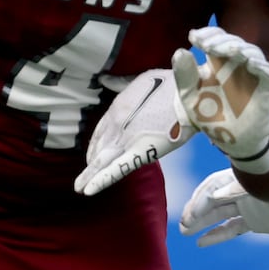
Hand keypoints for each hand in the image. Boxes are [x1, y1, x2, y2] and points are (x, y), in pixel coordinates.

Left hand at [75, 69, 194, 194]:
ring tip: (80, 187)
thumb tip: (104, 79)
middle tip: (85, 175)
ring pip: (101, 161)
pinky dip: (101, 180)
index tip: (92, 153)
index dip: (95, 143)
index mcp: (117, 108)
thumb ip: (119, 83)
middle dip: (91, 162)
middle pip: (99, 147)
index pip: (101, 130)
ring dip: (89, 175)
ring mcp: (125, 139)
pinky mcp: (139, 152)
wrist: (188, 94)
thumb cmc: (171, 85)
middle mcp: (116, 124)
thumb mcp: (141, 78)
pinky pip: (116, 169)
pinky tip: (88, 190)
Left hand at [174, 26, 268, 172]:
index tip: (194, 37)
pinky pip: (268, 71)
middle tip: (207, 45)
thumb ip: (185, 76)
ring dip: (240, 48)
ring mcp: (253, 73)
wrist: (231, 141)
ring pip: (252, 52)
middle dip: (220, 40)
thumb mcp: (190, 97)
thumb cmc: (211, 116)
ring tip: (229, 50)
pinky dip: (260, 65)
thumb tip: (180, 51)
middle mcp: (237, 63)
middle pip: (233, 42)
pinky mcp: (267, 87)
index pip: (217, 38)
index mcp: (219, 62)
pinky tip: (249, 63)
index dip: (208, 34)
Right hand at [179, 168, 268, 246]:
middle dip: (196, 211)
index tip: (192, 212)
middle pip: (212, 199)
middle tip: (182, 224)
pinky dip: (217, 235)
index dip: (202, 199)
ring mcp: (249, 205)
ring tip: (185, 231)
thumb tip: (216, 191)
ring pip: (219, 214)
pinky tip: (202, 242)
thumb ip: (243, 188)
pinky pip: (232, 228)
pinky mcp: (256, 220)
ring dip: (202, 222)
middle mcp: (243, 190)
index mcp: (246, 178)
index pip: (215, 186)